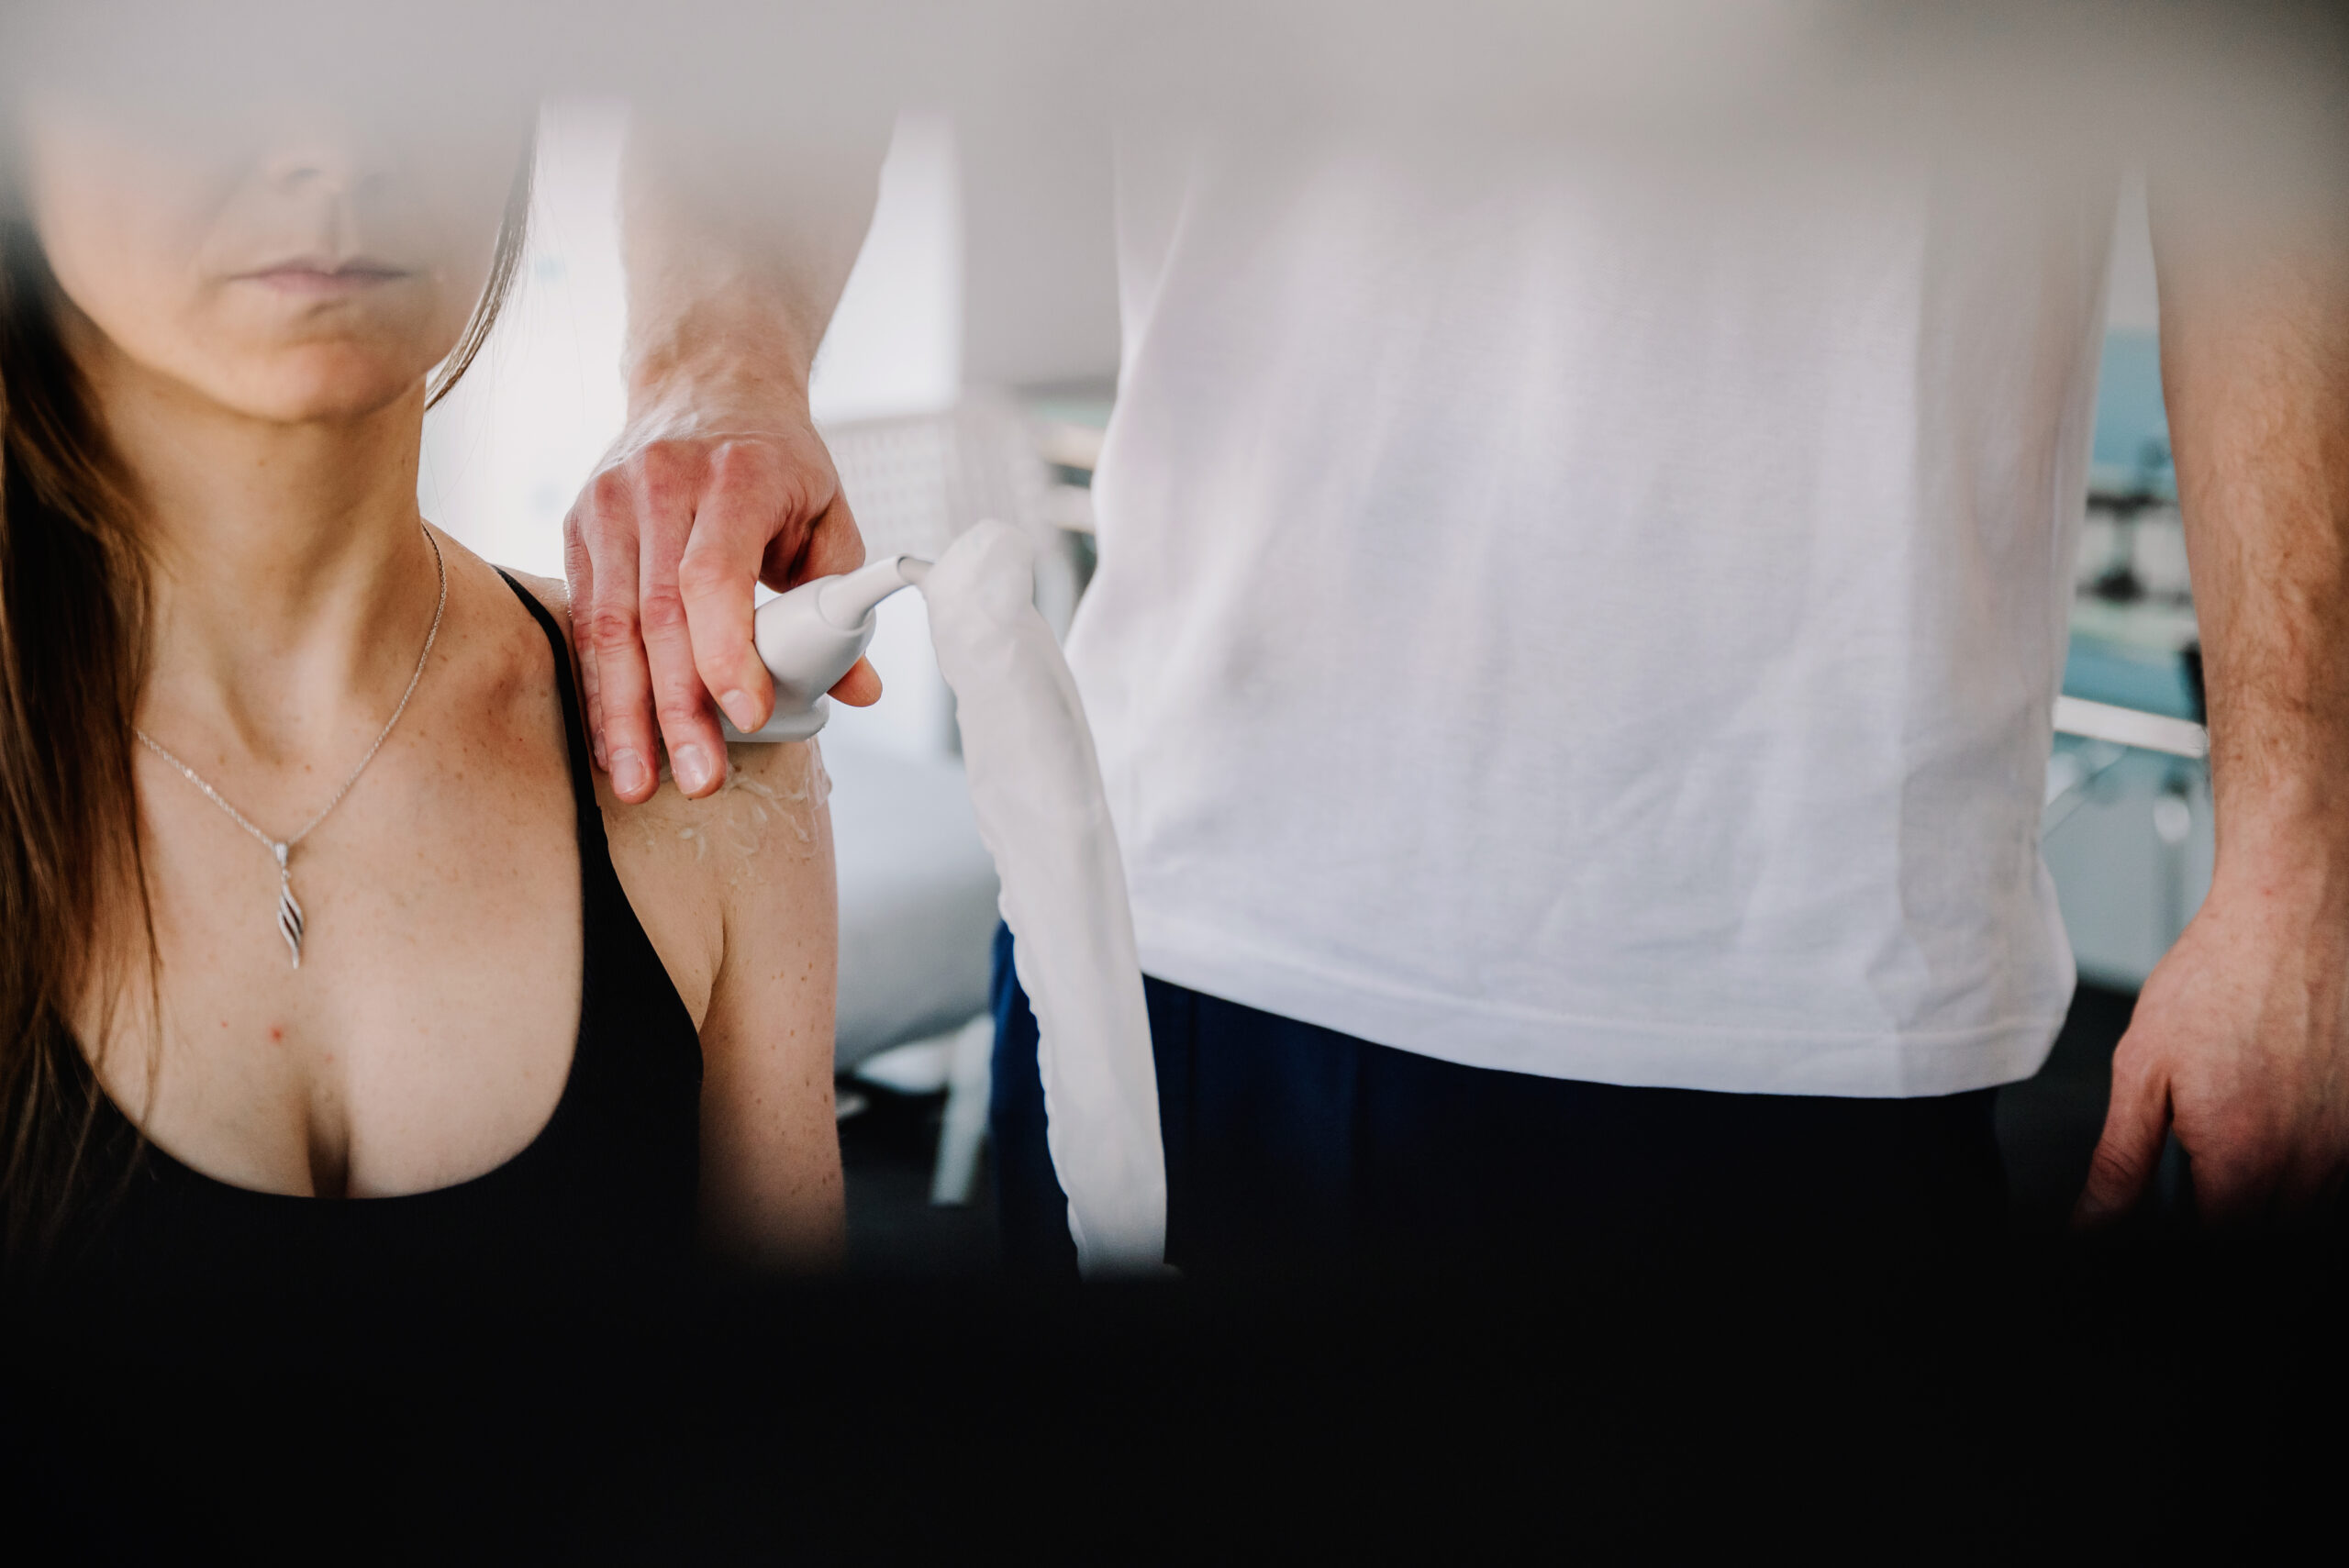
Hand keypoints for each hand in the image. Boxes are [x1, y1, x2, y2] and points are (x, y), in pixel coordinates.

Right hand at [564, 402, 882, 802]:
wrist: (706, 383)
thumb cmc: (776, 460)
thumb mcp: (827, 514)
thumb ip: (840, 600)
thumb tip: (859, 688)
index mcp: (734, 475)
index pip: (714, 578)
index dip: (725, 655)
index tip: (747, 716)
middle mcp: (659, 485)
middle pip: (657, 615)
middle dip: (676, 709)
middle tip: (700, 778)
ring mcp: (607, 505)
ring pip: (607, 626)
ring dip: (625, 714)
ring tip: (643, 782)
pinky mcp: (578, 527)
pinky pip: (585, 620)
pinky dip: (601, 686)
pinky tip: (616, 740)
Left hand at [2076, 871, 2348, 1227]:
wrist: (2288, 919)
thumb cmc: (2215, 981)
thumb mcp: (2141, 1072)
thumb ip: (2120, 1162)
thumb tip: (2093, 1225)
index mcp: (2244, 1157)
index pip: (2218, 1244)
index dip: (2185, 1237)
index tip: (2161, 1213)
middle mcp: (2310, 1162)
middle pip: (2263, 1231)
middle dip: (2223, 1218)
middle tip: (2188, 1172)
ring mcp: (2347, 1143)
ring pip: (2303, 1208)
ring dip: (2261, 1194)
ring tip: (2228, 1128)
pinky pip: (2332, 1173)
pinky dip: (2297, 1165)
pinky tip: (2267, 1114)